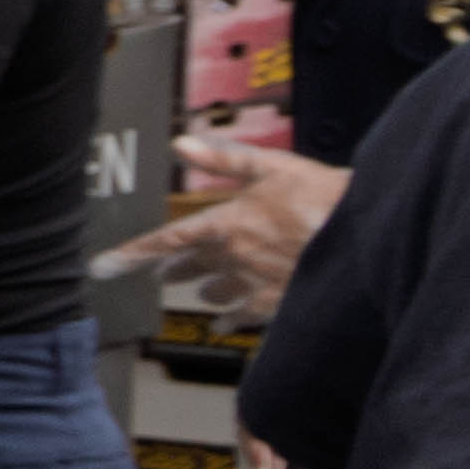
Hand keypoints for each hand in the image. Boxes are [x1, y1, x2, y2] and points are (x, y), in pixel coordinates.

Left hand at [96, 129, 336, 316]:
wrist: (367, 235)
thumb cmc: (322, 196)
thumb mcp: (272, 167)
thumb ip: (224, 159)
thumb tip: (180, 144)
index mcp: (226, 223)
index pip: (166, 240)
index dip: (131, 253)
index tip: (102, 267)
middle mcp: (234, 258)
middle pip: (191, 267)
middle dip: (175, 269)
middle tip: (163, 273)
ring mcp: (255, 284)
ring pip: (216, 292)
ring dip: (205, 289)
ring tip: (200, 291)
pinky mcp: (279, 305)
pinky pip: (243, 317)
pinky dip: (229, 320)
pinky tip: (222, 325)